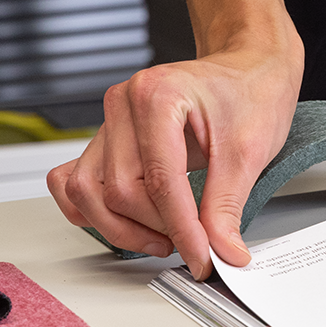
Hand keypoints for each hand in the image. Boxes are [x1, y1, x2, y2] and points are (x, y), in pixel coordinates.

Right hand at [49, 39, 300, 278]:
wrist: (250, 69)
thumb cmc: (251, 93)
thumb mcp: (249, 153)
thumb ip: (227, 207)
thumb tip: (220, 252)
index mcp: (158, 95)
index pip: (158, 181)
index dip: (180, 229)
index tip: (201, 257)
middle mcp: (123, 104)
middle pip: (118, 190)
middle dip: (155, 228)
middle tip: (193, 243)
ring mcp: (110, 121)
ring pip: (87, 192)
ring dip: (121, 227)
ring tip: (164, 237)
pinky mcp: (106, 138)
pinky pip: (74, 181)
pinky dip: (93, 209)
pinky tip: (129, 221)